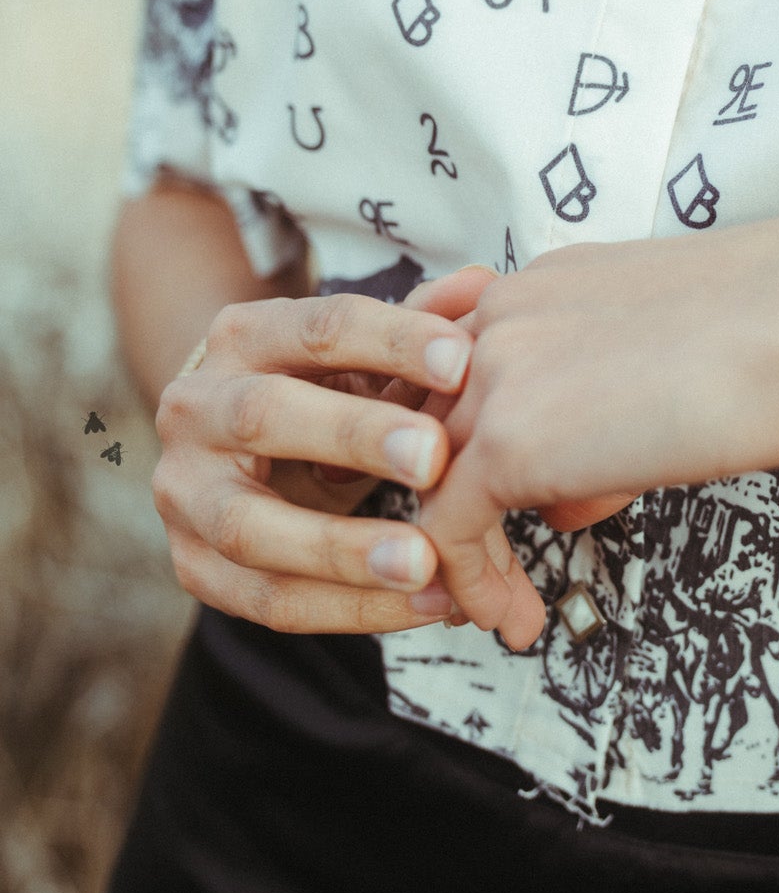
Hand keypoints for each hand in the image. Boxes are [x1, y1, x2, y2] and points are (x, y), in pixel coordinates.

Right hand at [151, 280, 542, 635]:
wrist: (229, 448)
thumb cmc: (320, 390)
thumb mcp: (363, 355)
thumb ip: (418, 325)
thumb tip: (480, 283)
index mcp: (244, 336)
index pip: (318, 327)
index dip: (391, 341)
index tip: (463, 360)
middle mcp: (196, 406)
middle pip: (265, 416)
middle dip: (354, 436)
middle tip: (435, 459)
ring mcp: (183, 493)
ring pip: (252, 527)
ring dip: (344, 548)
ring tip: (428, 562)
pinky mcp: (193, 568)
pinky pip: (268, 600)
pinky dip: (349, 609)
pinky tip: (422, 605)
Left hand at [413, 202, 778, 647]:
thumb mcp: (670, 354)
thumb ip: (605, 404)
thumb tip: (576, 484)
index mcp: (546, 286)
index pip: (463, 368)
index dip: (471, 438)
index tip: (499, 493)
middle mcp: (507, 317)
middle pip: (431, 422)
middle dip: (452, 496)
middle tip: (485, 557)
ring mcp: (499, 374)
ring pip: (428, 477)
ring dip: (460, 552)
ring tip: (501, 604)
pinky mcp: (511, 439)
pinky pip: (448, 527)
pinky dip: (472, 583)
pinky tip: (514, 618)